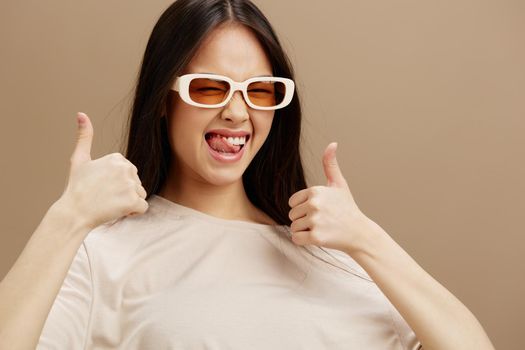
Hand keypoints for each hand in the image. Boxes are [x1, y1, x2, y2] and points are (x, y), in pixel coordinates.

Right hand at [59, 112, 148, 229]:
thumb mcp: (79, 159)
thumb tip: (81, 113)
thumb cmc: (76, 187)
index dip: (117, 183)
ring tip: (109, 204)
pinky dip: (132, 212)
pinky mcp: (133, 200)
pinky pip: (143, 208)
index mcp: (116, 158)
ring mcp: (130, 184)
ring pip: (140, 195)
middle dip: (124, 192)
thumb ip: (84, 137)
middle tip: (104, 196)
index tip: (101, 186)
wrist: (73, 213)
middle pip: (136, 183)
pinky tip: (117, 211)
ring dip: (129, 202)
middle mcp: (126, 168)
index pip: (129, 173)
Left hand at [288, 142, 373, 254]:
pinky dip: (304, 241)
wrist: (359, 232)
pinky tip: (318, 237)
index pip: (292, 202)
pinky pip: (296, 239)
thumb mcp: (339, 184)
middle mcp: (314, 204)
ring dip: (304, 231)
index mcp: (315, 191)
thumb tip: (332, 143)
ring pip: (294, 227)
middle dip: (303, 220)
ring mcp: (315, 221)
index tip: (319, 210)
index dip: (303, 208)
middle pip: (292, 215)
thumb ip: (330, 164)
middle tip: (322, 220)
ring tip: (322, 228)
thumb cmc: (347, 208)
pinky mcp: (316, 237)